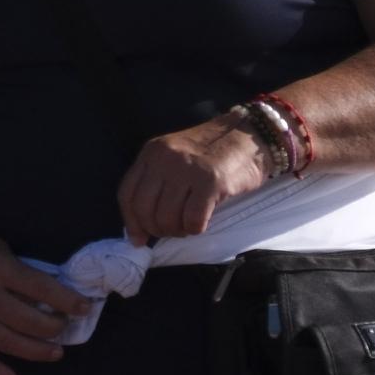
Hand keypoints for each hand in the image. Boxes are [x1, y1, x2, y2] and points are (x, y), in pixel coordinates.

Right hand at [0, 205, 91, 374]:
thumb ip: (16, 269)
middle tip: (66, 325)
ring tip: (56, 352)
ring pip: (9, 342)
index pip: (40, 288)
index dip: (67, 300)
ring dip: (37, 351)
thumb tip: (42, 292)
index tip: (85, 306)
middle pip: (29, 321)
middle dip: (54, 327)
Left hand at [119, 113, 276, 245]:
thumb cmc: (211, 152)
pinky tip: (202, 223)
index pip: (127, 193)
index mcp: (151, 153)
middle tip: (171, 232)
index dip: (131, 222)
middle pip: (145, 209)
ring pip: (167, 218)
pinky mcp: (211, 182)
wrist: (247, 135)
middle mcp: (164, 159)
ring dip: (177, 231)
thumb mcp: (174, 157)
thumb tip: (141, 225)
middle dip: (155, 229)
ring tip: (187, 226)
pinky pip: (193, 219)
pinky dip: (195, 229)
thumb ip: (156, 181)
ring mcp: (187, 169)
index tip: (138, 239)